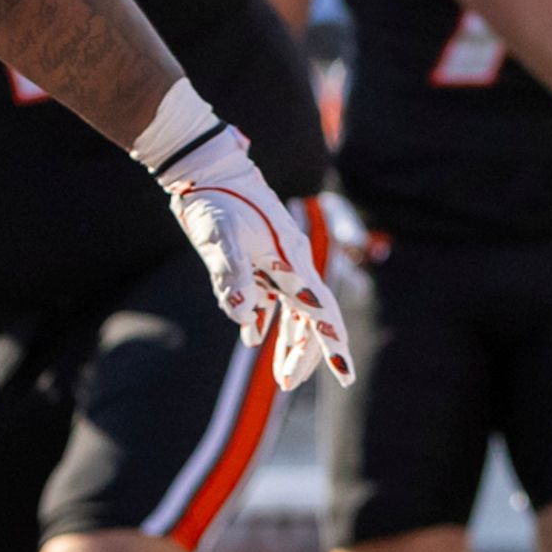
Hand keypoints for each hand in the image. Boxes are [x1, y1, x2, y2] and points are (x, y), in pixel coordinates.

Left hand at [153, 124, 349, 389]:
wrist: (205, 166)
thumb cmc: (215, 199)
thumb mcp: (220, 238)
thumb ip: (233, 277)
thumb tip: (246, 319)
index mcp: (291, 262)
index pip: (319, 313)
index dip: (332, 346)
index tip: (345, 377)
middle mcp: (290, 264)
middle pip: (308, 319)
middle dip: (305, 354)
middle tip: (288, 385)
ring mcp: (274, 262)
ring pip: (291, 312)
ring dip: (287, 343)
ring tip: (280, 377)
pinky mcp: (256, 258)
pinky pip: (267, 297)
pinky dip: (263, 319)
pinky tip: (252, 339)